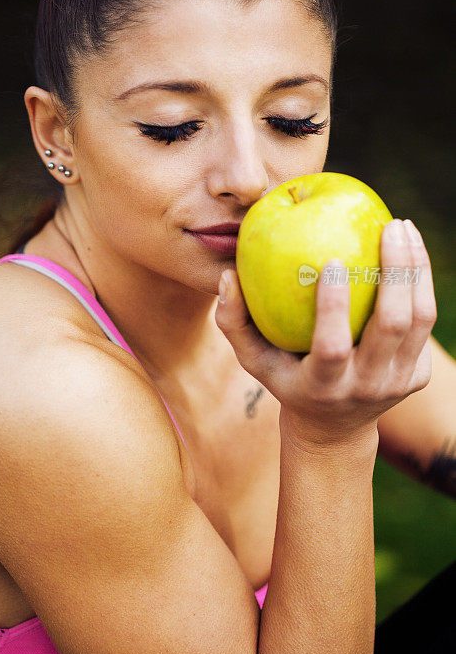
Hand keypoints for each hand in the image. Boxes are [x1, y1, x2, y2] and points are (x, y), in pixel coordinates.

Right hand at [215, 218, 436, 446]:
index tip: (332, 260)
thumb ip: (233, 321)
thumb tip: (228, 275)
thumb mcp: (254, 360)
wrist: (335, 427)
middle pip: (391, 327)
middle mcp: (366, 387)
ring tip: (403, 227)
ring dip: (416, 269)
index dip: (333, 307)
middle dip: (396, 272)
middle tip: (389, 226)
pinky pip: (425, 323)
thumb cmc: (286, 377)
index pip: (332, 348)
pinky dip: (421, 281)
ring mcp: (398, 383)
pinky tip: (410, 248)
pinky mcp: (418, 375)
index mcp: (323, 386)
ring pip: (419, 320)